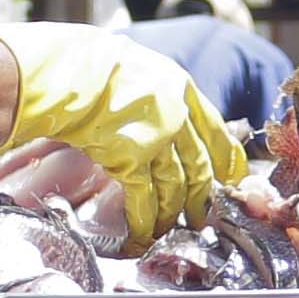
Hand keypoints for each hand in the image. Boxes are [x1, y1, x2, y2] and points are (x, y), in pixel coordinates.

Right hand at [0, 23, 244, 242]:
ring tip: (170, 229)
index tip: (233, 173)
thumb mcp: (132, 64)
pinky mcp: (130, 161)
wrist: (65, 70)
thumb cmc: (86, 62)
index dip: (226, 154)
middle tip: (205, 215)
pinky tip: (142, 235)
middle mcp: (175, 114)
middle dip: (202, 195)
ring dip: (172, 213)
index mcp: (178, 86)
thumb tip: (148, 108)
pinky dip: (144, 221)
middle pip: (198, 164)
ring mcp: (156, 139)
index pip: (213, 126)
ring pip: (175, 187)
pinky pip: (144, 200)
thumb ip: (150, 90)